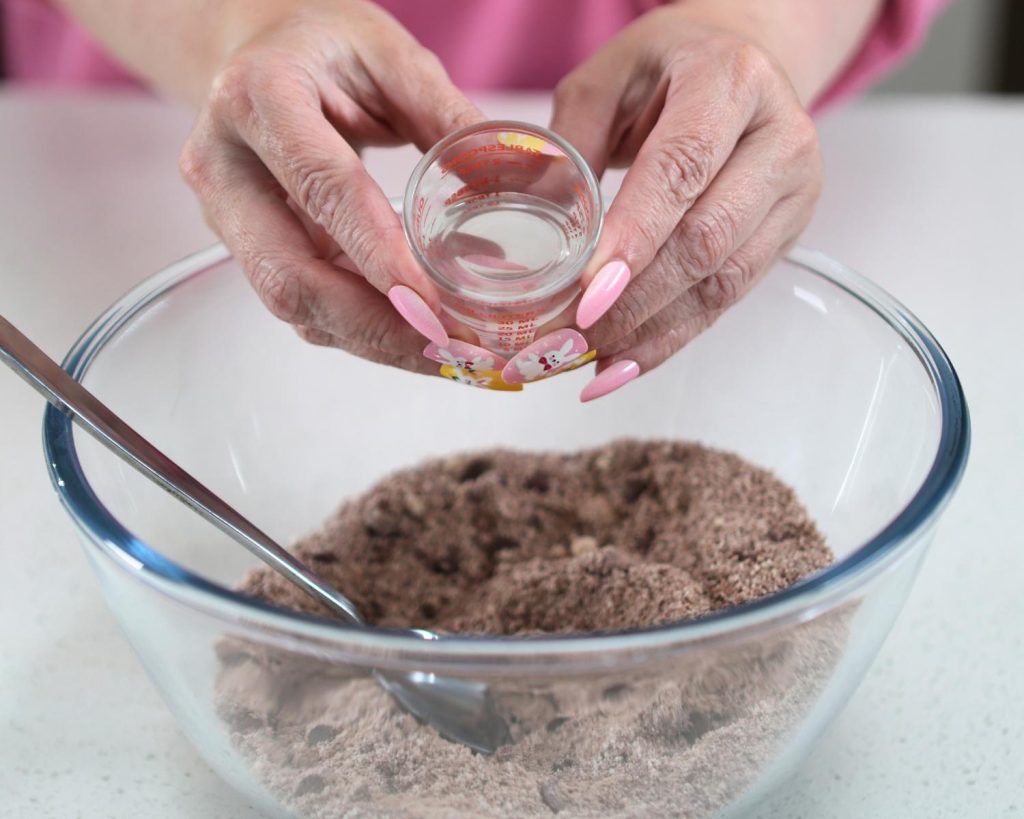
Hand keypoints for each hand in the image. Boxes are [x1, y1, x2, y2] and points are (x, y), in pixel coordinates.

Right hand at [179, 0, 491, 377]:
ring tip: (449, 356)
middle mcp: (224, 166)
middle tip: (452, 351)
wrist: (255, 53)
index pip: (321, 188)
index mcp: (259, 98)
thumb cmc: (325, 47)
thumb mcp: (392, 57)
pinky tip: (417, 337)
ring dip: (375, 341)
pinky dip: (363, 331)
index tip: (435, 306)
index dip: (377, 255)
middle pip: (288, 276)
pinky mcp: (245, 249)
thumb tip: (527, 182)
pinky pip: (303, 306)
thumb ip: (449, 119)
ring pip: (293, 306)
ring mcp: (225, 216)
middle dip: (376, 327)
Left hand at [505, 2, 822, 399]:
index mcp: (729, 81)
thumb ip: (570, 146)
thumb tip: (532, 232)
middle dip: (630, 304)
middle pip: (706, 241)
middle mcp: (778, 138)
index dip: (633, 241)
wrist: (743, 63)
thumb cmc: (667, 66)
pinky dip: (670, 338)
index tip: (584, 298)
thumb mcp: (605, 79)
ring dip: (647, 333)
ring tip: (583, 361)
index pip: (681, 170)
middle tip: (563, 342)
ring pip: (721, 284)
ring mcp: (793, 192)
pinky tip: (621, 362)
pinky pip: (728, 300)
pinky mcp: (787, 235)